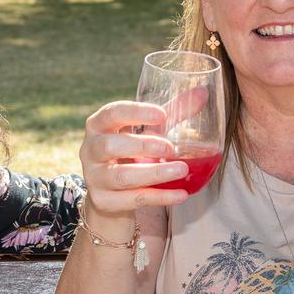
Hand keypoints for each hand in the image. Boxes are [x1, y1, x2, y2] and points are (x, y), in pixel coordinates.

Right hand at [80, 101, 188, 215]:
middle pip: (111, 145)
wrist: (112, 192)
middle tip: (170, 148)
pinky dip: (159, 197)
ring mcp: (94, 177)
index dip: (135, 113)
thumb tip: (203, 92)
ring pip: (121, 176)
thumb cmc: (131, 151)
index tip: (162, 115)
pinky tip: (181, 194)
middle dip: (142, 145)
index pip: (111, 113)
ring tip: (182, 170)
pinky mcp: (103, 201)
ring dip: (153, 173)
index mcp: (98, 125)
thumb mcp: (148, 130)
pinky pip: (133, 200)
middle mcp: (90, 150)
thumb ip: (173, 112)